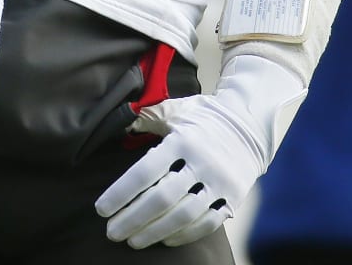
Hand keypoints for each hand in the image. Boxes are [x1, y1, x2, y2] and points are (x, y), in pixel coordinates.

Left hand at [96, 53, 303, 248]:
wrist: (250, 124)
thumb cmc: (203, 117)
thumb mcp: (176, 110)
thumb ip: (148, 119)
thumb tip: (119, 126)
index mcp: (183, 139)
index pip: (146, 171)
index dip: (121, 193)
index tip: (102, 209)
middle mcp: (202, 162)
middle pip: (162, 199)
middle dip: (133, 219)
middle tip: (111, 232)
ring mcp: (220, 182)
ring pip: (184, 215)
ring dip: (155, 232)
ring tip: (133, 241)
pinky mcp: (234, 198)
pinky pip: (208, 223)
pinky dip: (185, 235)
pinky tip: (165, 239)